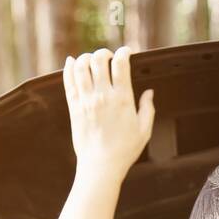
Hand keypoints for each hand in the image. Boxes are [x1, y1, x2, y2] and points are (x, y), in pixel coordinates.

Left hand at [63, 47, 155, 186]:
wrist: (101, 166)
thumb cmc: (125, 150)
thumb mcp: (144, 130)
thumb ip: (147, 109)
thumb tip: (149, 92)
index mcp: (122, 99)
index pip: (121, 64)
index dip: (124, 52)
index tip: (127, 52)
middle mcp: (103, 96)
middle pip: (99, 59)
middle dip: (104, 53)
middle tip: (108, 58)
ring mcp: (86, 100)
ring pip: (81, 66)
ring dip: (86, 58)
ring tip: (91, 61)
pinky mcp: (74, 107)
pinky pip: (68, 81)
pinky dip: (69, 67)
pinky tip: (72, 62)